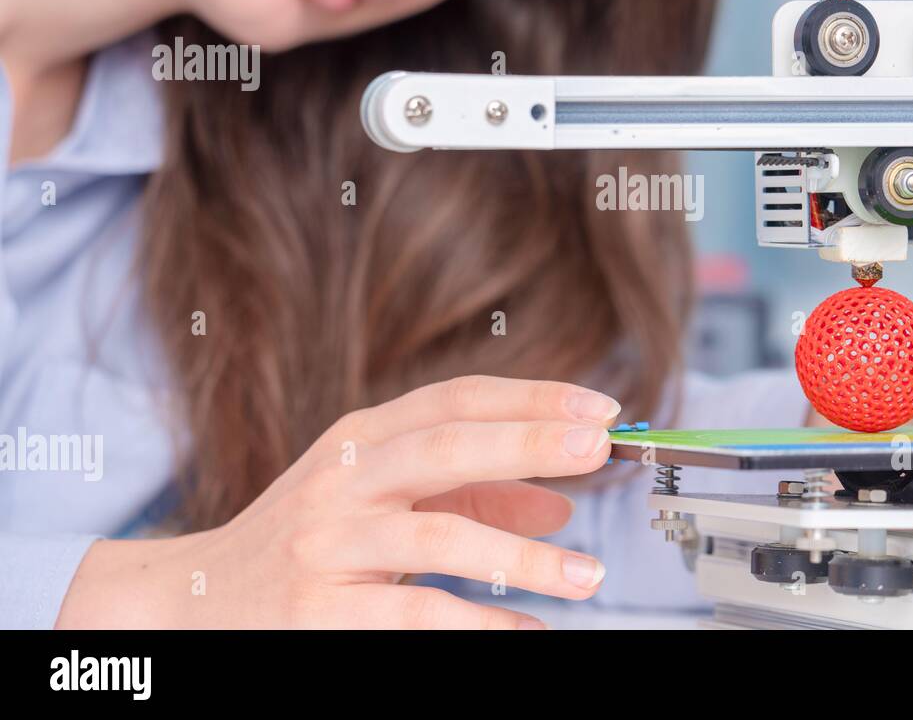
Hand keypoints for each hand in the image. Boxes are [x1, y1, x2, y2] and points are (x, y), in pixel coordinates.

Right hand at [56, 376, 620, 628]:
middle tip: (600, 450)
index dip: (533, 398)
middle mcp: (343, 479)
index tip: (601, 409)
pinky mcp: (320, 611)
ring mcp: (328, 543)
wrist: (193, 601)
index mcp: (361, 439)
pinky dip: (483, 624)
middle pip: (448, 445)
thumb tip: (560, 505)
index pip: (456, 399)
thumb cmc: (310, 542)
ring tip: (588, 576)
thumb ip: (469, 495)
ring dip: (525, 557)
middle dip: (531, 442)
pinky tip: (528, 632)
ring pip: (441, 535)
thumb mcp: (381, 501)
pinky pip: (418, 615)